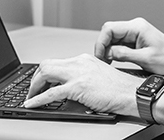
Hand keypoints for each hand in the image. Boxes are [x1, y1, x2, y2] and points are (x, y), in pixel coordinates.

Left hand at [23, 53, 142, 115]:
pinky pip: (50, 93)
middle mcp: (79, 62)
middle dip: (36, 78)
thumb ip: (83, 78)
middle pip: (47, 64)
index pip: (57, 62)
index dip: (46, 74)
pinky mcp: (78, 87)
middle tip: (32, 90)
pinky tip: (32, 104)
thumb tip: (69, 88)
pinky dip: (37, 99)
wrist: (132, 92)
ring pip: (45, 73)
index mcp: (84, 60)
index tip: (41, 83)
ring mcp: (78, 73)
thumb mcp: (98, 76)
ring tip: (30, 97)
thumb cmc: (120, 89)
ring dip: (34, 86)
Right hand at [95, 18, 163, 74]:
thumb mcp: (145, 59)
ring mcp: (135, 32)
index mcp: (137, 27)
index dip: (101, 42)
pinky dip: (113, 51)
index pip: (109, 29)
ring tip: (107, 63)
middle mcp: (135, 26)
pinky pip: (119, 42)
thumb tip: (107, 53)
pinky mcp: (135, 40)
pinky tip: (113, 61)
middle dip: (102, 46)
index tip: (100, 57)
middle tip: (102, 62)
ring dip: (107, 49)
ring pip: (112, 37)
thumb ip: (124, 54)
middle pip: (109, 32)